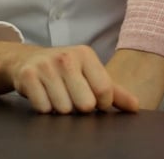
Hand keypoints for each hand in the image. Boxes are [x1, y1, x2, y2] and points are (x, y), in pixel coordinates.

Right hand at [8, 44, 138, 113]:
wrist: (28, 60)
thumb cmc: (65, 70)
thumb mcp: (90, 74)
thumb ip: (114, 91)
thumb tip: (135, 107)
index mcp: (85, 54)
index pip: (105, 92)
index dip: (101, 104)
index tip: (93, 99)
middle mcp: (66, 57)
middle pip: (86, 104)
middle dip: (80, 107)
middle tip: (72, 96)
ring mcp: (46, 66)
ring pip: (64, 109)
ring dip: (61, 109)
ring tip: (57, 95)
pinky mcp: (28, 76)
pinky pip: (44, 109)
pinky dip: (45, 108)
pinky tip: (44, 95)